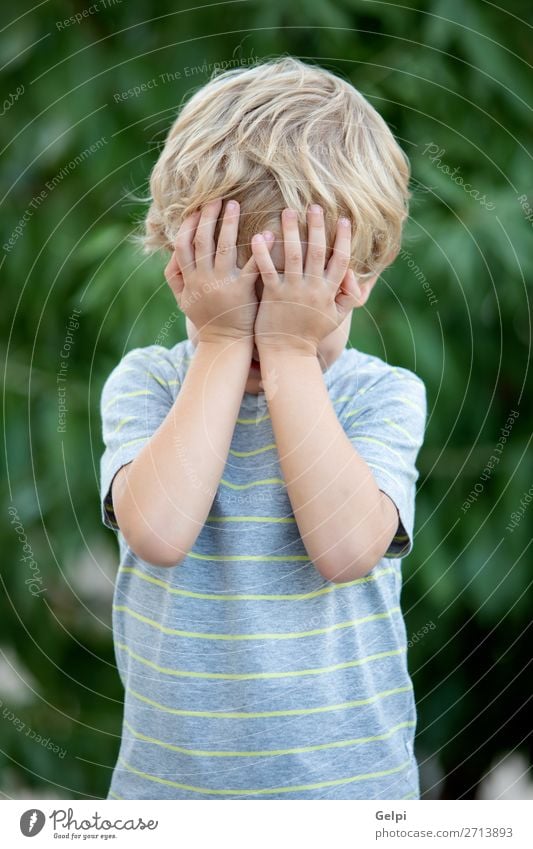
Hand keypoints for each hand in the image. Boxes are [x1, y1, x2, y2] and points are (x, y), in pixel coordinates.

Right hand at [164, 198, 272, 344]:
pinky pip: (252, 266)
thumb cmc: (206, 320)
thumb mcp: (183, 300)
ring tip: (235, 205)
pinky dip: (260, 249)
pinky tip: (268, 233)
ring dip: (228, 223)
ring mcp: (222, 284)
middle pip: (202, 240)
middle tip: (218, 198)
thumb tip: (171, 254)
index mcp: (189, 278)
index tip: (197, 207)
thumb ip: (175, 277)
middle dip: (208, 216)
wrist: (224, 344)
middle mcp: (203, 279)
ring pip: (223, 247)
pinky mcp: (242, 291)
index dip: (189, 223)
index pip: (183, 244)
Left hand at [251, 205, 360, 355]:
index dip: (343, 239)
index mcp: (329, 292)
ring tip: (288, 210)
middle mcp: (313, 289)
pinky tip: (259, 235)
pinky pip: (268, 270)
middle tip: (314, 205)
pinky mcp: (273, 296)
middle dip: (317, 227)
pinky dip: (263, 253)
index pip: (341, 260)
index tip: (342, 218)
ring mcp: (293, 292)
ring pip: (294, 256)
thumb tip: (353, 274)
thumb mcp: (335, 317)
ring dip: (291, 232)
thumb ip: (346, 295)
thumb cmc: (310, 334)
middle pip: (318, 252)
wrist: (288, 354)